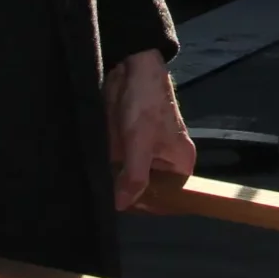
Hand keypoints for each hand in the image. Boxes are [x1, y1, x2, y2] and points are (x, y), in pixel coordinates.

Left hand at [105, 49, 196, 210]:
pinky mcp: (128, 148)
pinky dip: (109, 172)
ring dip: (116, 185)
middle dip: (129, 197)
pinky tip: (98, 178)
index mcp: (181, 164)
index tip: (127, 209)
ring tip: (100, 192)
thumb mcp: (140, 143)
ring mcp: (146, 156)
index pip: (169, 199)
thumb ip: (134, 177)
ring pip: (131, 182)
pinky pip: (119, 169)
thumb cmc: (145, 105)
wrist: (130, 68)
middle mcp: (166, 163)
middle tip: (108, 202)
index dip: (150, 207)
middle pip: (148, 192)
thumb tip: (121, 206)